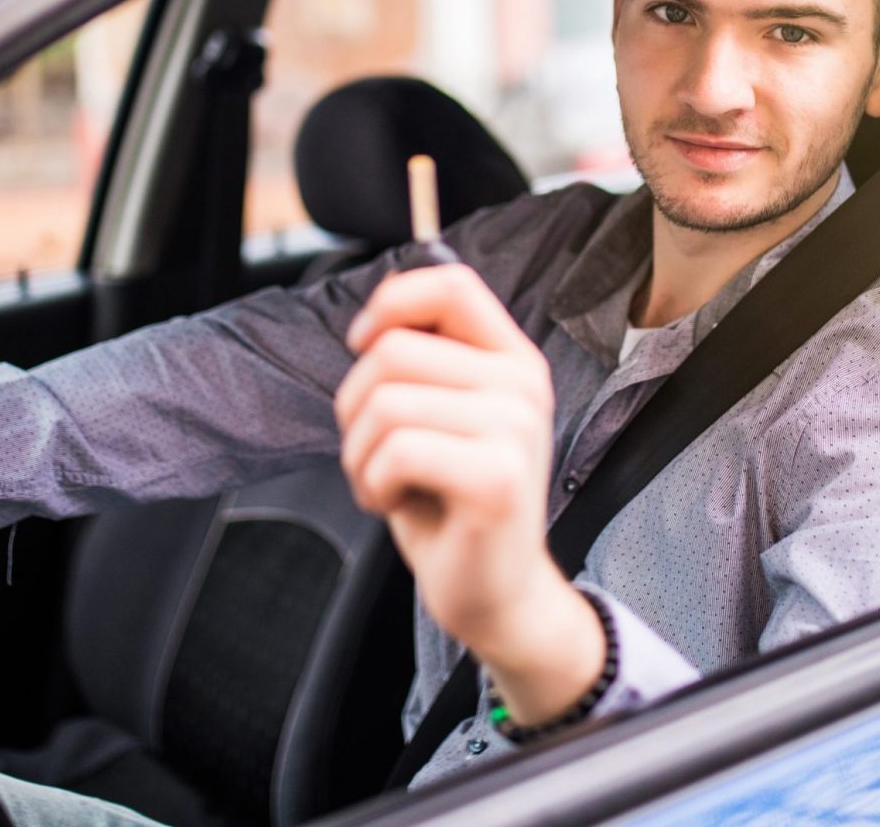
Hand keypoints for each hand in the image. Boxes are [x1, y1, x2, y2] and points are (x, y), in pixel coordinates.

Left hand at [337, 264, 603, 723]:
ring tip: (387, 482)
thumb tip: (374, 322)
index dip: (392, 302)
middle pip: (394, 350)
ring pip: (384, 403)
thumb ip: (425, 364)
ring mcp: (516, 429)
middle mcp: (524, 384)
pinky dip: (372, 484)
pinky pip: (396, 451)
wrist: (496, 595)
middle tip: (375, 454)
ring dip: (359, 454)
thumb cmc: (452, 503)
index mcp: (513, 360)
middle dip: (355, 407)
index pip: (452, 285)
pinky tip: (395, 505)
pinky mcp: (497, 477)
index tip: (363, 343)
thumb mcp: (442, 416)